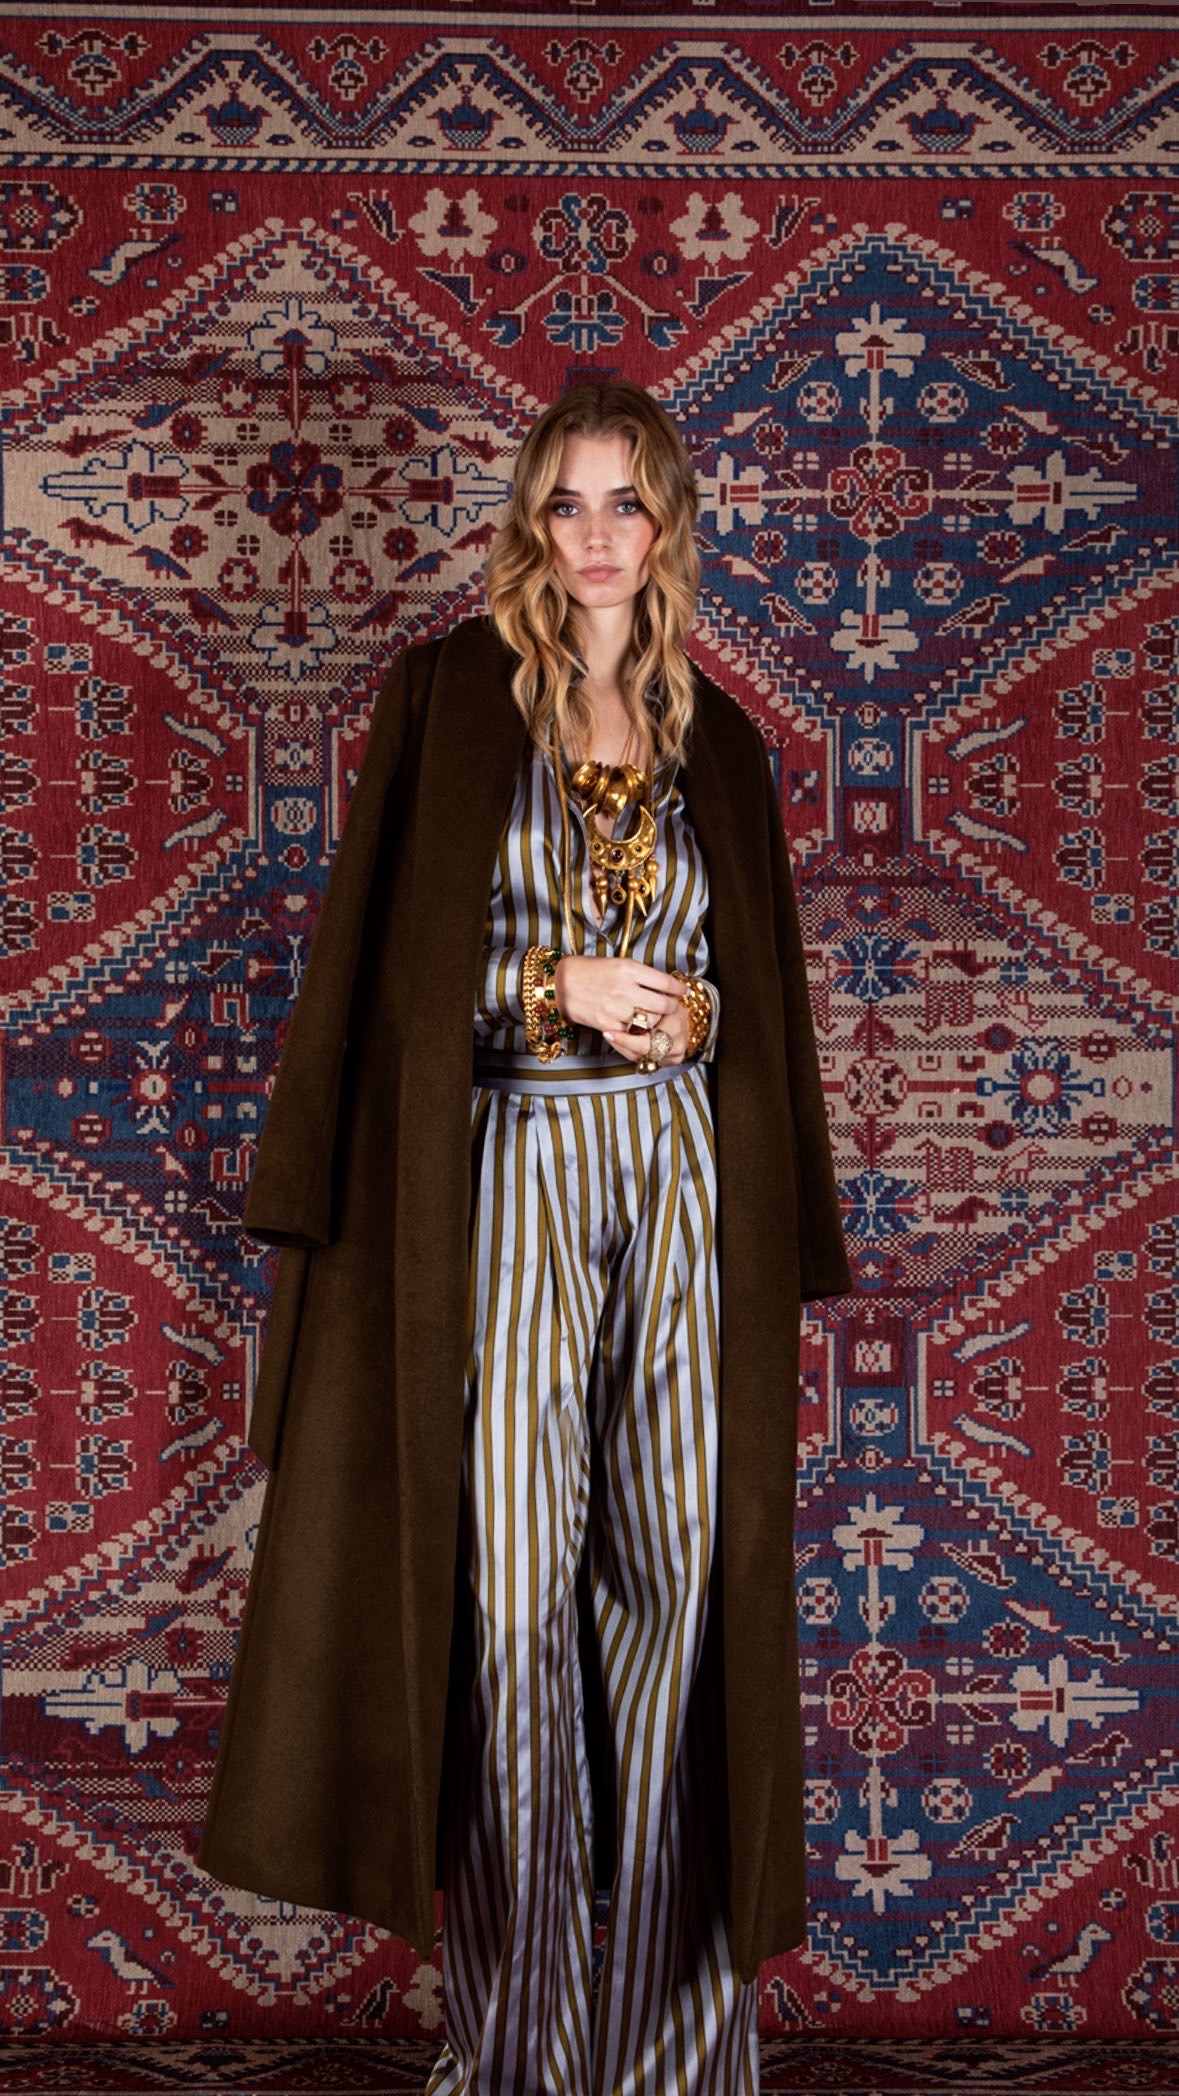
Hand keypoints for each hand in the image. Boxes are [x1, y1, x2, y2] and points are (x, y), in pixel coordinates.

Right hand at [554, 955, 690, 1063]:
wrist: (562, 983)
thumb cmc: (591, 971)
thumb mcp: (618, 964)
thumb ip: (641, 975)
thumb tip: (666, 985)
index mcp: (629, 969)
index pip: (665, 982)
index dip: (678, 989)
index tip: (682, 991)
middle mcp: (625, 989)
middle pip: (662, 1005)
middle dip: (671, 1008)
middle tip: (672, 1007)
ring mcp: (616, 1008)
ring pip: (650, 1021)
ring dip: (657, 1022)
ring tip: (656, 1018)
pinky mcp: (607, 1024)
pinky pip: (632, 1033)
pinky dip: (639, 1033)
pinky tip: (640, 1028)